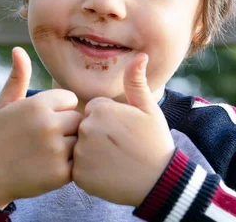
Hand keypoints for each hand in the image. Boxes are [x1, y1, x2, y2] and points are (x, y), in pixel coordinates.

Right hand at [0, 47, 81, 208]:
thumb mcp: (5, 104)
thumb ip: (18, 77)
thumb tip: (19, 49)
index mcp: (38, 105)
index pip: (69, 99)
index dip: (58, 109)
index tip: (42, 119)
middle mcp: (49, 125)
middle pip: (77, 119)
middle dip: (66, 127)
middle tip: (45, 138)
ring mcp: (56, 150)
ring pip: (80, 140)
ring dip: (69, 146)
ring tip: (48, 151)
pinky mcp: (61, 173)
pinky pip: (79, 162)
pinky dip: (69, 165)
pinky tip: (50, 165)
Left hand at [72, 54, 174, 206]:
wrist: (159, 181)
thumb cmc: (155, 142)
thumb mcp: (148, 109)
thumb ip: (136, 81)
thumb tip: (140, 55)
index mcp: (101, 109)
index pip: (94, 110)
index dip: (110, 121)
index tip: (124, 132)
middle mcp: (87, 129)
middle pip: (85, 127)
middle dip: (99, 136)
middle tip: (120, 147)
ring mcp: (81, 153)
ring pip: (79, 147)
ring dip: (92, 153)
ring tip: (114, 160)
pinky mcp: (79, 175)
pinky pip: (76, 168)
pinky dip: (88, 172)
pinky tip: (107, 173)